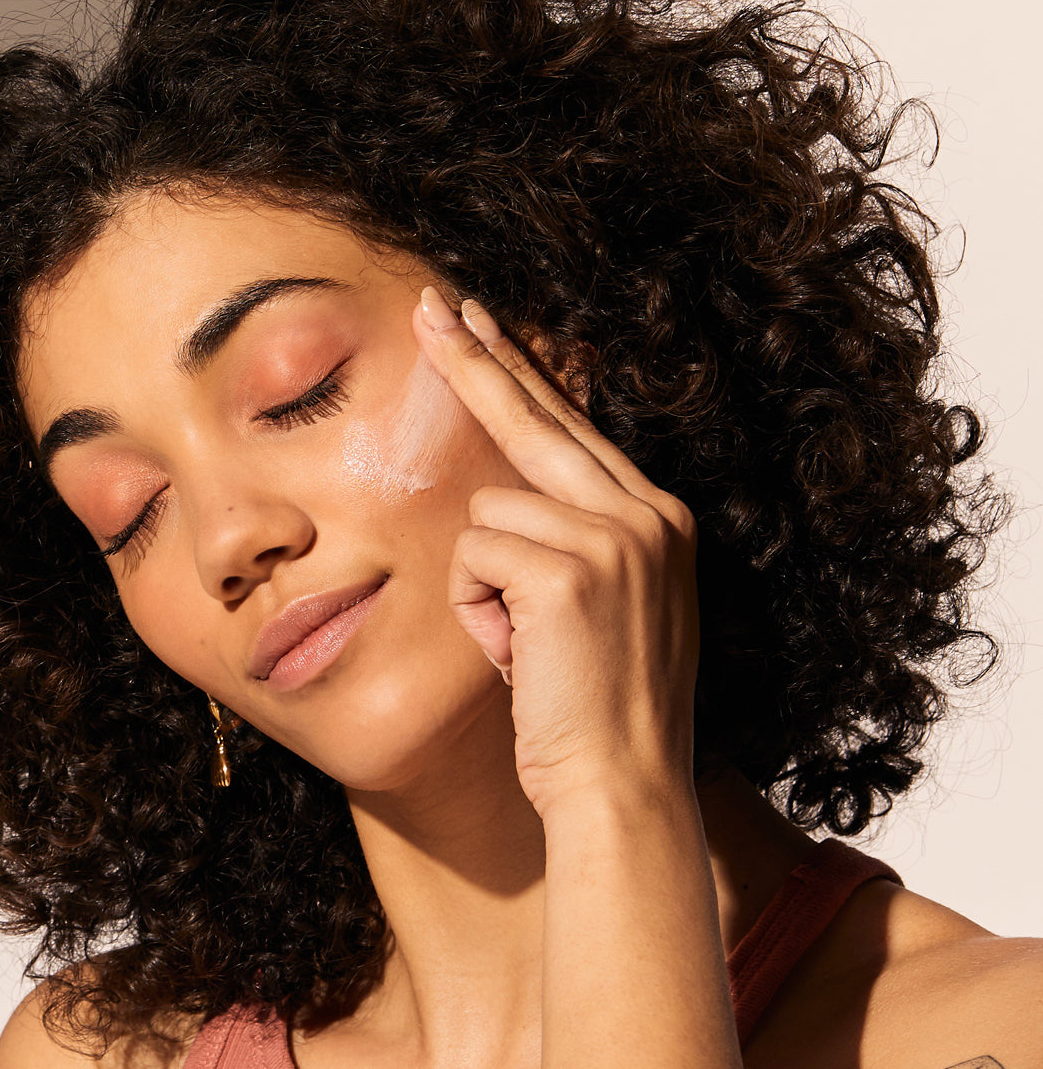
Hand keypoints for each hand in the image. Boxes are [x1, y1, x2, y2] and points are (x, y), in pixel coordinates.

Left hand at [414, 286, 701, 815]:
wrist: (623, 787)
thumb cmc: (594, 708)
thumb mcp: (598, 608)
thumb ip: (572, 538)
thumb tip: (504, 491)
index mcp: (658, 519)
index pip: (572, 425)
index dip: (520, 372)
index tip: (483, 320)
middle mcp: (648, 515)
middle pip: (535, 415)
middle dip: (473, 358)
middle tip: (430, 301)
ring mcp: (616, 537)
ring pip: (487, 513)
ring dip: (483, 588)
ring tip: (525, 648)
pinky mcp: (572, 571)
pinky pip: (474, 558)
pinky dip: (477, 614)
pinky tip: (519, 658)